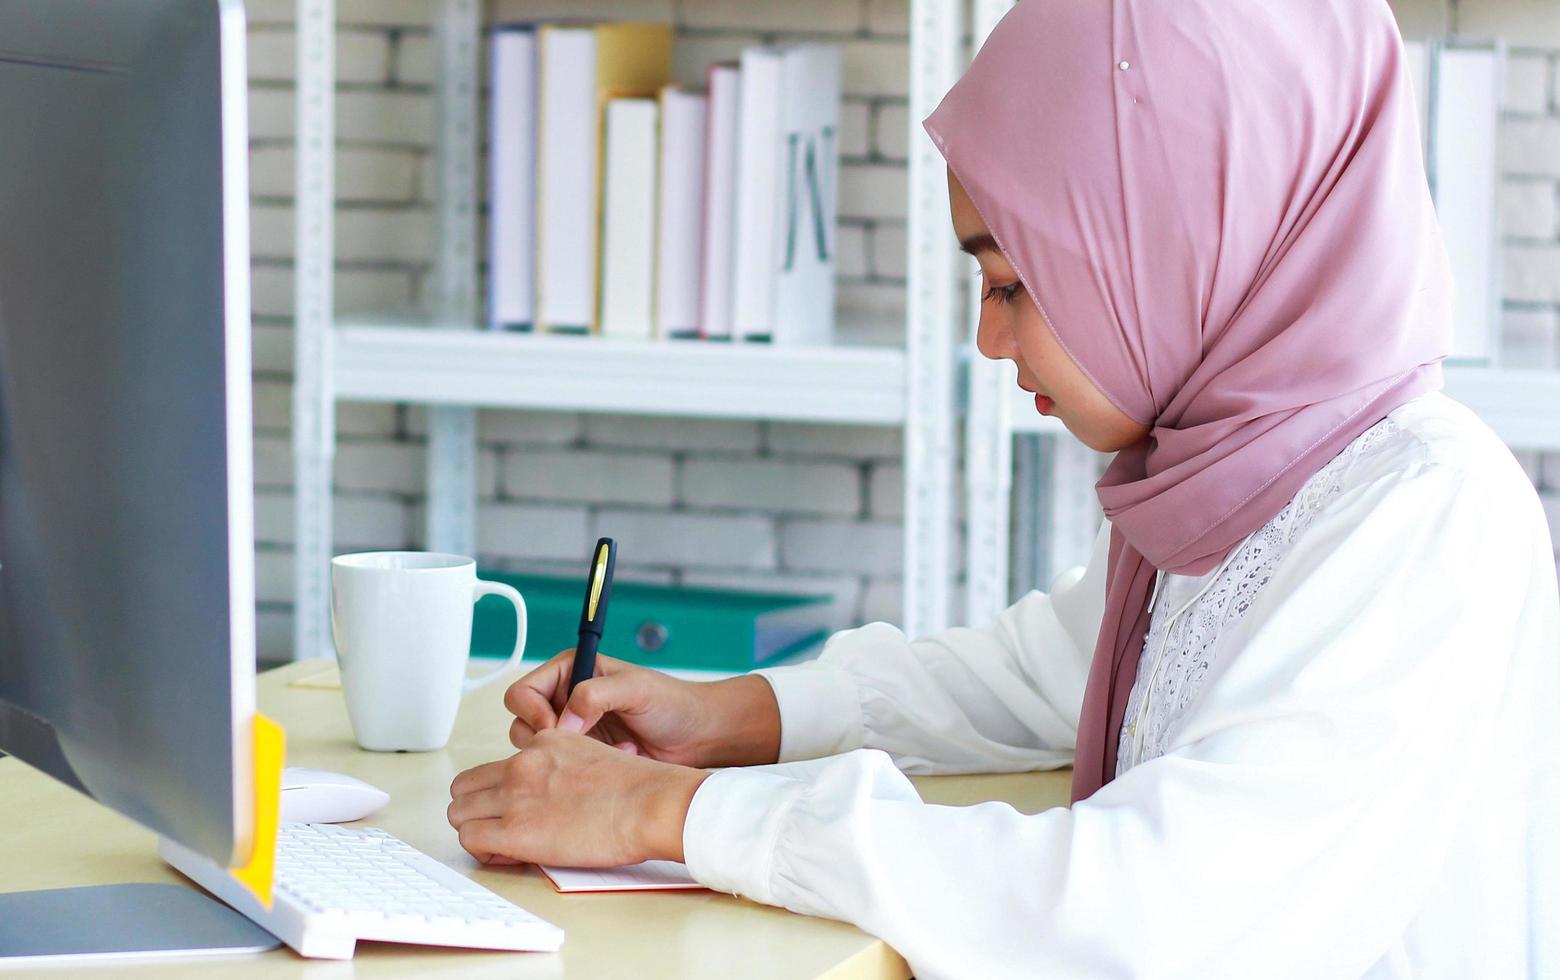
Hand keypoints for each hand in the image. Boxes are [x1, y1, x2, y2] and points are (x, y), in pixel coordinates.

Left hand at [447, 728, 708, 866]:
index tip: (513, 807)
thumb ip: (561, 766)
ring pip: (459, 812)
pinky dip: (483, 850)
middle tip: (499, 827)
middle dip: (476, 808)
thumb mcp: (591, 755)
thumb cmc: (636, 788)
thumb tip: (554, 791)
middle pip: (464, 787)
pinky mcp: (515, 830)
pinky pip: (470, 839)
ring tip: (503, 844)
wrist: (648, 803)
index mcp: (542, 742)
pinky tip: (507, 854)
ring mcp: (515, 796)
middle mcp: (522, 764)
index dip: (496, 792)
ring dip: (476, 829)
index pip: (493, 766)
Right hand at [503, 649, 780, 768]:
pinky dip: (584, 769)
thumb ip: (597, 693)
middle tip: (577, 744)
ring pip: (537, 750)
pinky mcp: (584, 758)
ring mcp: (575, 731)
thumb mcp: (636, 689)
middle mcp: (567, 700)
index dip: (532, 710)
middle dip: (546, 738)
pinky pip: (563, 769)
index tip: (554, 727)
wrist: (699, 738)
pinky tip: (617, 761)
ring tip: (607, 750)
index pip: (524, 690)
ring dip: (568, 754)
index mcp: (572, 671)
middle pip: (522, 721)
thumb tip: (565, 715)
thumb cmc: (674, 704)